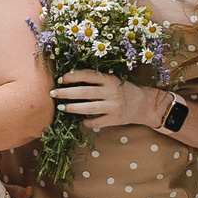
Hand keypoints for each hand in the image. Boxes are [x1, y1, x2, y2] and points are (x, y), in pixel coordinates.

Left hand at [51, 70, 168, 129]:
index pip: (87, 75)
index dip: (72, 76)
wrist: (144, 104)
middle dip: (66, 93)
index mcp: (109, 79)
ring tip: (61, 107)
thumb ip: (95, 80)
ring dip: (72, 108)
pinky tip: (79, 120)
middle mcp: (111, 92)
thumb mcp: (112, 80)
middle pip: (84, 92)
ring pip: (88, 108)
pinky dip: (86, 122)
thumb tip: (69, 80)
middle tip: (53, 93)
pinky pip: (96, 122)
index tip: (60, 79)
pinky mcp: (114, 119)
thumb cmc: (123, 90)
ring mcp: (113, 107)